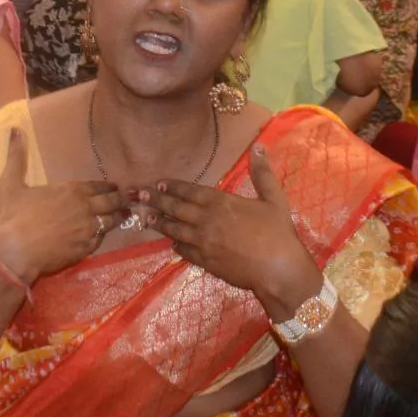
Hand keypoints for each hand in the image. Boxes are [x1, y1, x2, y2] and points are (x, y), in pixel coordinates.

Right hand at [0, 130, 125, 287]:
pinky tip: (103, 235)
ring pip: (111, 221)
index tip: (114, 186)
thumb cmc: (12, 216)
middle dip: (120, 199)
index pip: (98, 186)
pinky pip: (100, 240)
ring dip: (118, 217)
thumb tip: (16, 129)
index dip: (108, 186)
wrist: (14, 252)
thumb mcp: (10, 183)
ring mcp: (88, 230)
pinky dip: (103, 236)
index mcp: (71, 190)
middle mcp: (85, 208)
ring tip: (124, 215)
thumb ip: (16, 156)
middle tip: (127, 199)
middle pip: (111, 202)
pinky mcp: (85, 250)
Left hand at [145, 140, 315, 308]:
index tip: (158, 183)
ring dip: (160, 223)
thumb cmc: (278, 232)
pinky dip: (177, 246)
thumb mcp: (274, 199)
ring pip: (175, 230)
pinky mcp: (205, 262)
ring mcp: (202, 242)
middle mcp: (205, 220)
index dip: (173, 187)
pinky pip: (185, 252)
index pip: (189, 191)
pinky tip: (171, 244)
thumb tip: (258, 147)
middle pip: (175, 208)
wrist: (277, 269)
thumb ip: (262, 173)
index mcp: (220, 202)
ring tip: (147, 218)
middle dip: (156, 201)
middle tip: (139, 196)